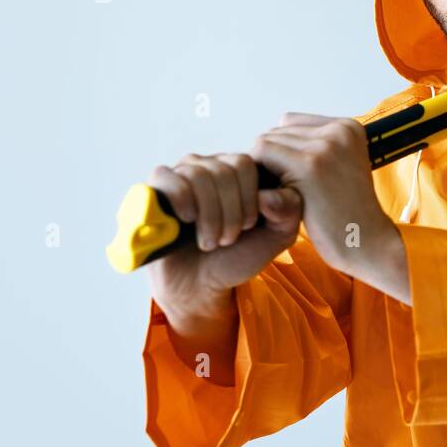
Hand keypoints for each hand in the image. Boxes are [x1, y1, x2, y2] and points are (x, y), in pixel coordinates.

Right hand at [145, 153, 304, 324]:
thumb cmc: (239, 255)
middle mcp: (211, 165)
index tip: (248, 227)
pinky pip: (167, 177)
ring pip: (197, 175)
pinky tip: (187, 220)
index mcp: (240, 170)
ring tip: (210, 240)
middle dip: (229, 213)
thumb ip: (289, 211)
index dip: (248, 199)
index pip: (245, 163)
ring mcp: (182, 174)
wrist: (202, 283)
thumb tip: (268, 194)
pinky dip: (180, 200)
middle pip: (222, 170)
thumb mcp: (277, 237)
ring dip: (208, 216)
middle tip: (227, 239)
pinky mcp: (156, 188)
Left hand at [252, 112, 410, 301]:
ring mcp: (325, 146)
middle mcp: (338, 130)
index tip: (296, 180)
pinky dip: (261, 178)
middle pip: (276, 133)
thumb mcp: (340, 168)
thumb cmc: (346, 214)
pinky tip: (278, 199)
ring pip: (266, 143)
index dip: (284, 153)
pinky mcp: (310, 165)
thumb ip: (311, 148)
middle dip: (273, 162)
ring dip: (266, 171)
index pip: (290, 123)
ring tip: (287, 197)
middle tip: (288, 193)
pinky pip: (260, 155)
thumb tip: (264, 141)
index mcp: (348, 127)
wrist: (368, 243)